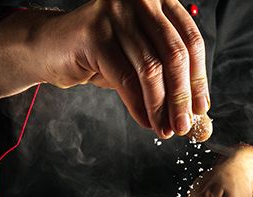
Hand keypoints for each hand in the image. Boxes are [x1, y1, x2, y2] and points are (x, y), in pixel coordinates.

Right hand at [0, 0, 209, 138]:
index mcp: (159, 1)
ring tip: (165, 129)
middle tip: (184, 126)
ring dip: (160, 106)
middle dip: (181, 96)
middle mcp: (141, 0)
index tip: (201, 108)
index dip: (198, 78)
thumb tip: (195, 110)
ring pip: (151, 69)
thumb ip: (167, 74)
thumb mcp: (141, 58)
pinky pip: (126, 78)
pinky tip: (145, 121)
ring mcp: (116, 12)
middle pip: (175, 54)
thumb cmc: (102, 55)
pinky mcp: (94, 33)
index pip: (191, 40)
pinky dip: (139, 106)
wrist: (51, 47)